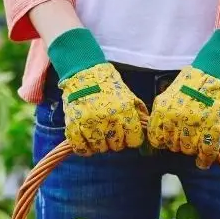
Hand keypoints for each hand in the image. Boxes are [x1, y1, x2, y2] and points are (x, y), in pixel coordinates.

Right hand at [48, 28, 147, 155]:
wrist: (83, 70)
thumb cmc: (108, 83)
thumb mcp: (128, 96)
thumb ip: (138, 113)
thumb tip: (147, 128)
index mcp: (125, 112)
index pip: (134, 141)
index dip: (130, 139)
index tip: (126, 135)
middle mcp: (108, 120)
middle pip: (116, 146)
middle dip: (114, 141)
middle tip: (109, 132)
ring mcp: (89, 123)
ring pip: (99, 148)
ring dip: (99, 144)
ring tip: (97, 134)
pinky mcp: (73, 125)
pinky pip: (80, 147)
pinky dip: (83, 148)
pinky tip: (85, 142)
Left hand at [148, 30, 219, 168]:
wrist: (213, 73)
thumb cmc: (190, 83)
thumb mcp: (167, 96)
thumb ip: (161, 114)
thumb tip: (158, 132)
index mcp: (162, 112)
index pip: (156, 139)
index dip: (162, 142)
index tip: (167, 140)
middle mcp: (176, 120)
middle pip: (173, 146)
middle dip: (178, 144)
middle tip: (186, 138)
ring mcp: (194, 125)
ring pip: (188, 150)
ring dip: (192, 150)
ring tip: (196, 144)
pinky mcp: (213, 128)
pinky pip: (206, 151)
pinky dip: (205, 159)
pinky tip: (203, 161)